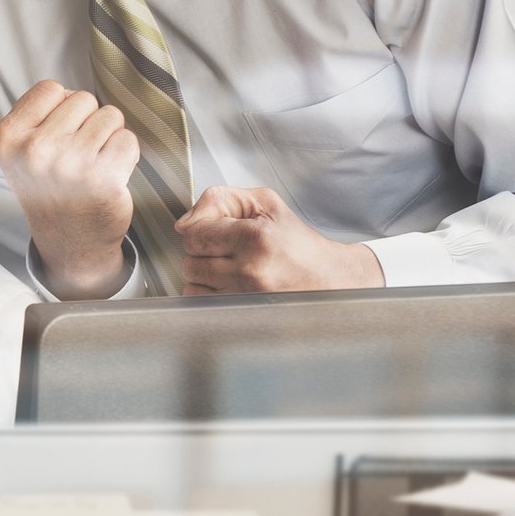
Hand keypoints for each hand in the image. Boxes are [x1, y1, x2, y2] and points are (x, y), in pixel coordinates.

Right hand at [0, 80, 139, 298]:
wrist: (69, 242)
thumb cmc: (49, 188)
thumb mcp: (20, 151)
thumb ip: (37, 116)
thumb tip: (72, 92)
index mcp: (7, 138)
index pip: (50, 88)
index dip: (60, 109)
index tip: (55, 137)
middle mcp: (33, 150)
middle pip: (82, 99)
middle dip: (86, 121)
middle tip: (75, 156)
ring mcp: (68, 165)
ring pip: (110, 116)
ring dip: (108, 137)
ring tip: (92, 165)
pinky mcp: (103, 178)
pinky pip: (128, 139)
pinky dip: (125, 154)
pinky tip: (109, 175)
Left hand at [176, 186, 385, 294]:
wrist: (329, 279)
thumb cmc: (297, 243)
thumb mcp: (265, 204)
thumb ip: (221, 200)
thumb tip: (185, 221)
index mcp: (254, 237)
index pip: (193, 234)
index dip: (199, 230)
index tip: (213, 231)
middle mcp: (250, 270)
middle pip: (190, 262)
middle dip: (202, 254)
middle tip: (225, 250)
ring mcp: (246, 297)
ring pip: (193, 285)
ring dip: (204, 276)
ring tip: (230, 268)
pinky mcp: (245, 315)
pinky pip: (203, 304)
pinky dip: (210, 294)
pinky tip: (230, 285)